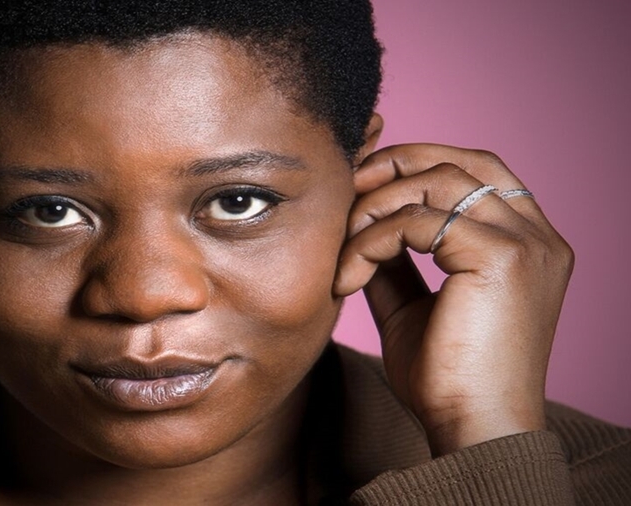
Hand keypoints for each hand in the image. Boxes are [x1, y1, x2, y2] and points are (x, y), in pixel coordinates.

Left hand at [333, 144, 574, 456]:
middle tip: (346, 188)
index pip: (476, 169)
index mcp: (528, 242)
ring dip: (375, 207)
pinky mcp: (502, 257)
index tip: (363, 179)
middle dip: (395, 165)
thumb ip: (394, 260)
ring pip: (436, 182)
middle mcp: (538, 236)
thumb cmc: (445, 375)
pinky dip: (371, 242)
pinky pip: (418, 221)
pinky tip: (347, 278)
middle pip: (461, 160)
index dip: (416, 160)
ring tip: (343, 250)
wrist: (471, 426)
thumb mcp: (412, 304)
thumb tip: (358, 223)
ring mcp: (526, 243)